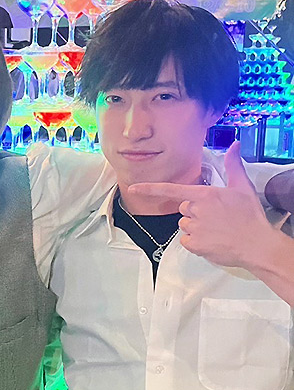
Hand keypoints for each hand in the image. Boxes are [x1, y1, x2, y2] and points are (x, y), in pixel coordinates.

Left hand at [127, 142, 273, 269]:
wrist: (257, 244)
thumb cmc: (250, 216)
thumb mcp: (242, 187)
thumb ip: (233, 165)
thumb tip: (235, 144)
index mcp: (204, 195)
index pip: (171, 190)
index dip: (149, 188)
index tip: (132, 188)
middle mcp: (195, 211)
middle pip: (183, 208)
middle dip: (194, 212)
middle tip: (216, 216)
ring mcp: (194, 228)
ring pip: (184, 225)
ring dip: (195, 227)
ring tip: (216, 229)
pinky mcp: (194, 245)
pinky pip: (186, 240)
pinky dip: (196, 242)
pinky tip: (212, 240)